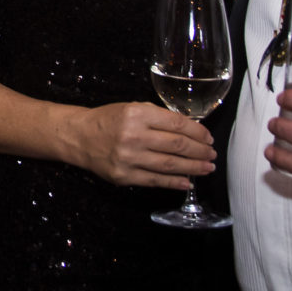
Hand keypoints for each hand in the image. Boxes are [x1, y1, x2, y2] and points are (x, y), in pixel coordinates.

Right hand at [66, 102, 215, 190]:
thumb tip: (189, 130)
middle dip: (200, 151)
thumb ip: (158, 117)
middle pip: (177, 145)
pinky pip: (155, 181)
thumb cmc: (109, 120)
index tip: (208, 137)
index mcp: (137, 114)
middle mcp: (133, 136)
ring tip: (207, 168)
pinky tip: (188, 182)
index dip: (197, 132)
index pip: (177, 124)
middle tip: (212, 154)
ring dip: (193, 168)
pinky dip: (174, 182)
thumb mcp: (132, 108)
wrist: (79, 137)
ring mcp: (128, 158)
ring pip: (170, 165)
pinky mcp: (124, 176)